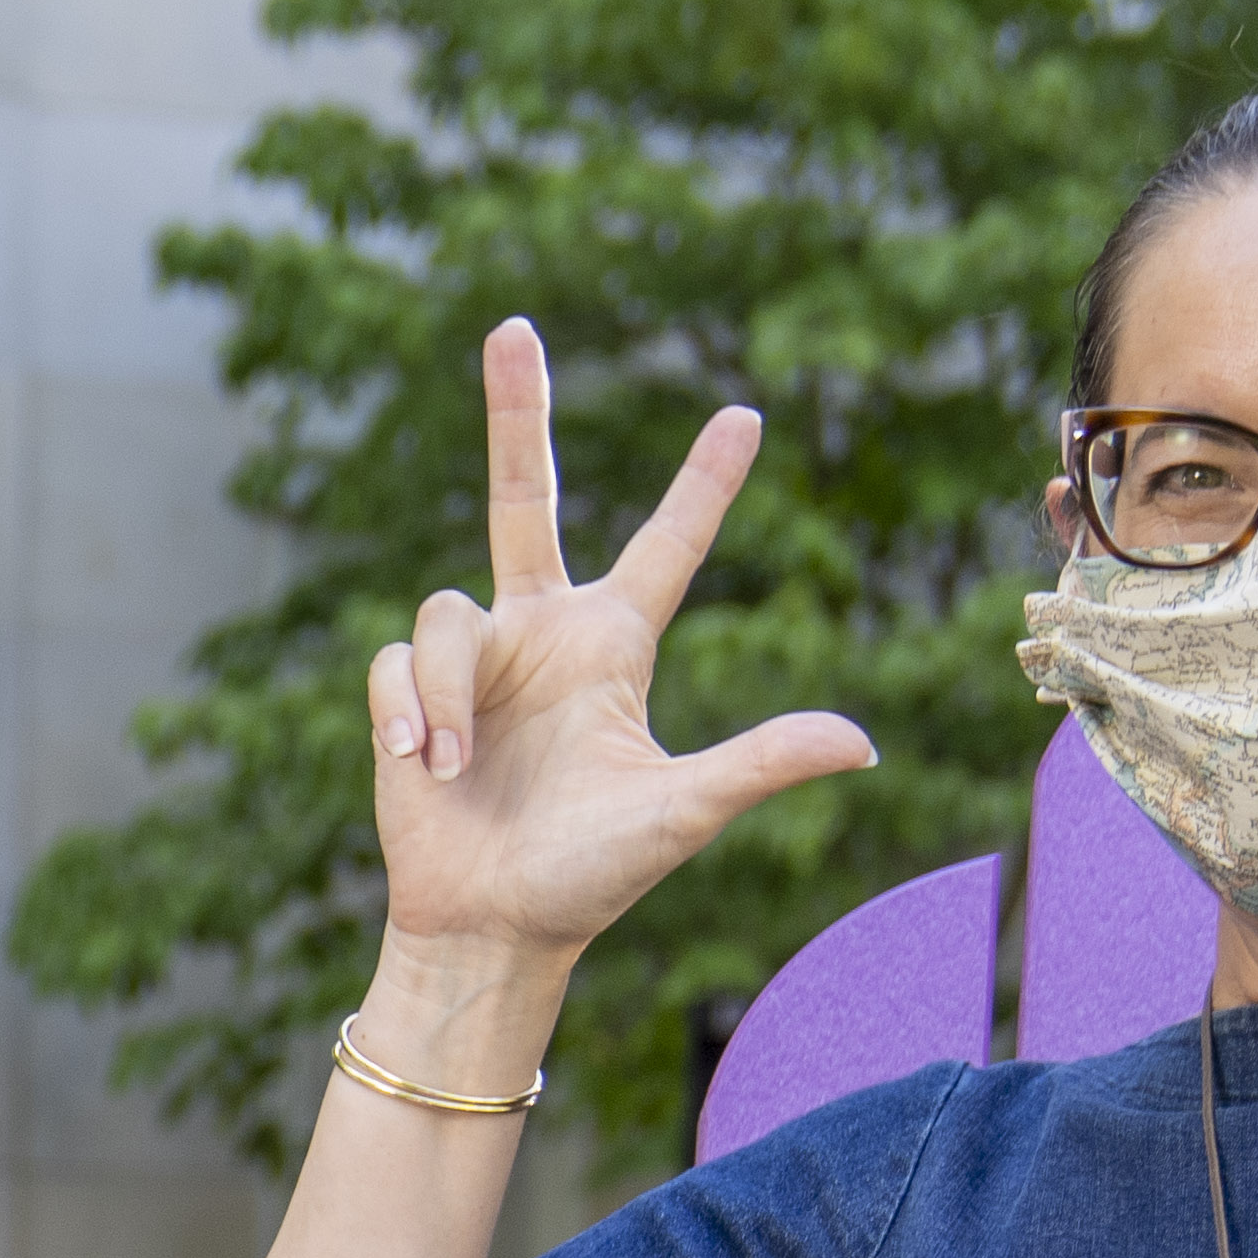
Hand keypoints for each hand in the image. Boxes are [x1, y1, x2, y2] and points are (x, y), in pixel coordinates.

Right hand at [369, 325, 877, 988]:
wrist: (491, 931)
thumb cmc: (591, 878)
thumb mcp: (682, 813)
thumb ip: (760, 765)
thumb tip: (861, 742)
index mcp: (613, 648)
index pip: (668, 546)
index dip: (704, 483)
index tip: (745, 415)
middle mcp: (541, 634)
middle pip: (523, 496)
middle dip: (514, 411)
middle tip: (512, 326)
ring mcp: (472, 661)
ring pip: (447, 610)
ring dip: (449, 687)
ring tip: (455, 760)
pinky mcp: (405, 692)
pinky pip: (397, 660)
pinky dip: (410, 707)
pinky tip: (427, 763)